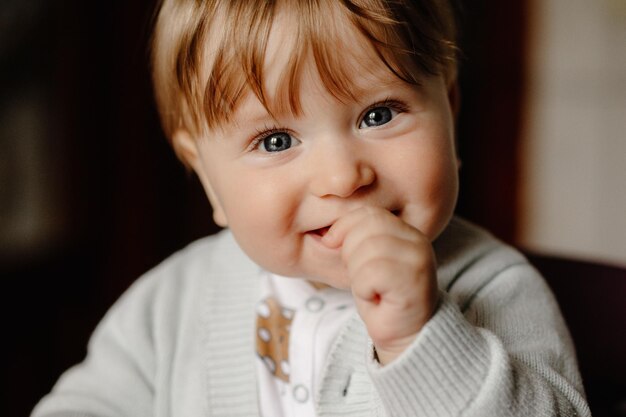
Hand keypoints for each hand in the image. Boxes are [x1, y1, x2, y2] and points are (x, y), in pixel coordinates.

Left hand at [322, 207, 438, 364]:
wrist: (405, 337)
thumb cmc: (383, 299)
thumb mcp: (365, 260)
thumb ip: (356, 238)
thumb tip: (329, 234)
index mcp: (408, 232)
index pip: (370, 213)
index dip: (345, 226)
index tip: (334, 245)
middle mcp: (418, 242)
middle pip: (366, 227)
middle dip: (350, 252)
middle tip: (360, 276)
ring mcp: (418, 261)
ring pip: (367, 249)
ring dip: (357, 274)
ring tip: (371, 288)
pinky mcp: (413, 282)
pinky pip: (371, 273)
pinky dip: (363, 289)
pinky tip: (376, 298)